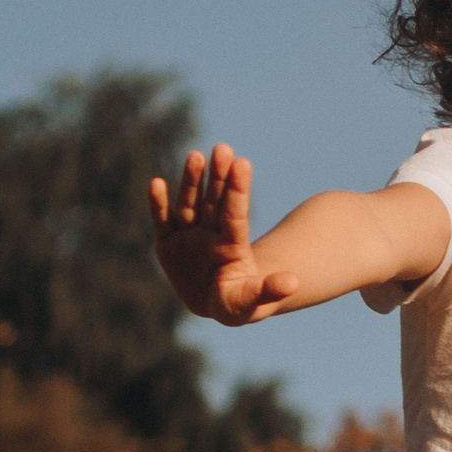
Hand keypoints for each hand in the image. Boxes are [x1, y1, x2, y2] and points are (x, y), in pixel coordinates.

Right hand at [149, 143, 300, 323]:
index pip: (236, 213)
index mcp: (233, 244)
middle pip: (215, 201)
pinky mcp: (167, 244)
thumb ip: (270, 290)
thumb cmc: (239, 302)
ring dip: (191, 180)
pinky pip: (162, 220)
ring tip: (196, 155)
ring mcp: (189, 236)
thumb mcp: (253, 301)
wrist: (217, 303)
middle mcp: (212, 233)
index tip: (242, 163)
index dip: (238, 190)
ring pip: (189, 203)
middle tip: (223, 148)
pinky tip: (156, 183)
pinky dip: (158, 203)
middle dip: (218, 176)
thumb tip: (294, 282)